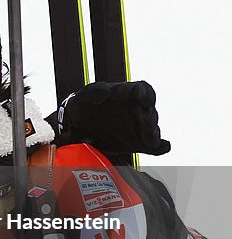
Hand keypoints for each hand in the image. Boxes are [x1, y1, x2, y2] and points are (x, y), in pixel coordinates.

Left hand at [56, 81, 170, 156]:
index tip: (146, 101)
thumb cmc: (82, 106)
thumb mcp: (82, 97)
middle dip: (150, 119)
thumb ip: (93, 93)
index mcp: (126, 93)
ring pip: (152, 129)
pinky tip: (161, 148)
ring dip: (153, 133)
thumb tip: (105, 93)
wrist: (78, 127)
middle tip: (148, 125)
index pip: (142, 90)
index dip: (146, 95)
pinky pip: (153, 146)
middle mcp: (137, 109)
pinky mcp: (139, 143)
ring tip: (150, 140)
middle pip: (150, 112)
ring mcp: (139, 127)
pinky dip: (159, 147)